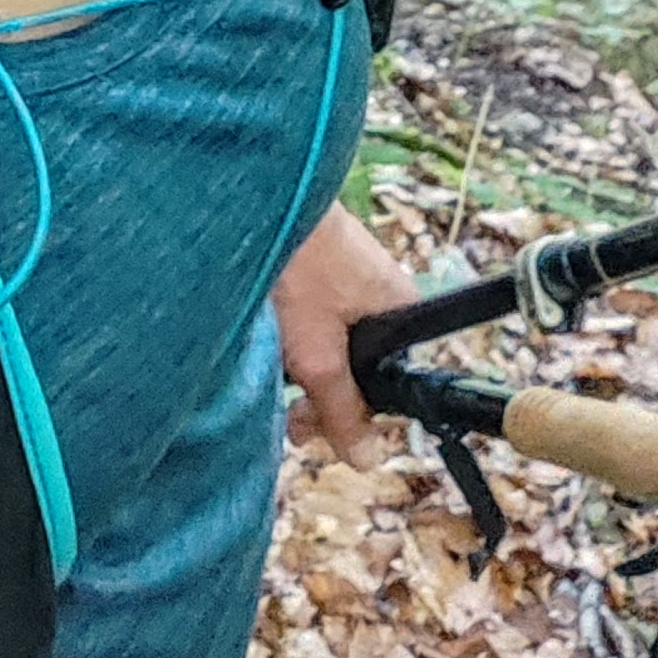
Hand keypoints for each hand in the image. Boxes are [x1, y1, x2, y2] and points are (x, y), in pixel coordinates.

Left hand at [272, 196, 424, 455]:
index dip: (350, 413)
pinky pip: (311, 316)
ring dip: (299, 364)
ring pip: (329, 342)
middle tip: (283, 413)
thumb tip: (369, 461)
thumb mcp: (318, 357)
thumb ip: (343, 411)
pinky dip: (289, 332)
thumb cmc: (296, 268)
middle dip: (317, 394)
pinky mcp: (317, 262)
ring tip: (267, 368)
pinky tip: (264, 336)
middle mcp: (382, 291)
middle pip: (356, 366)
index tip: (311, 425)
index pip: (389, 383)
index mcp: (401, 310)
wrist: (256, 196)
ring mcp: (349, 274)